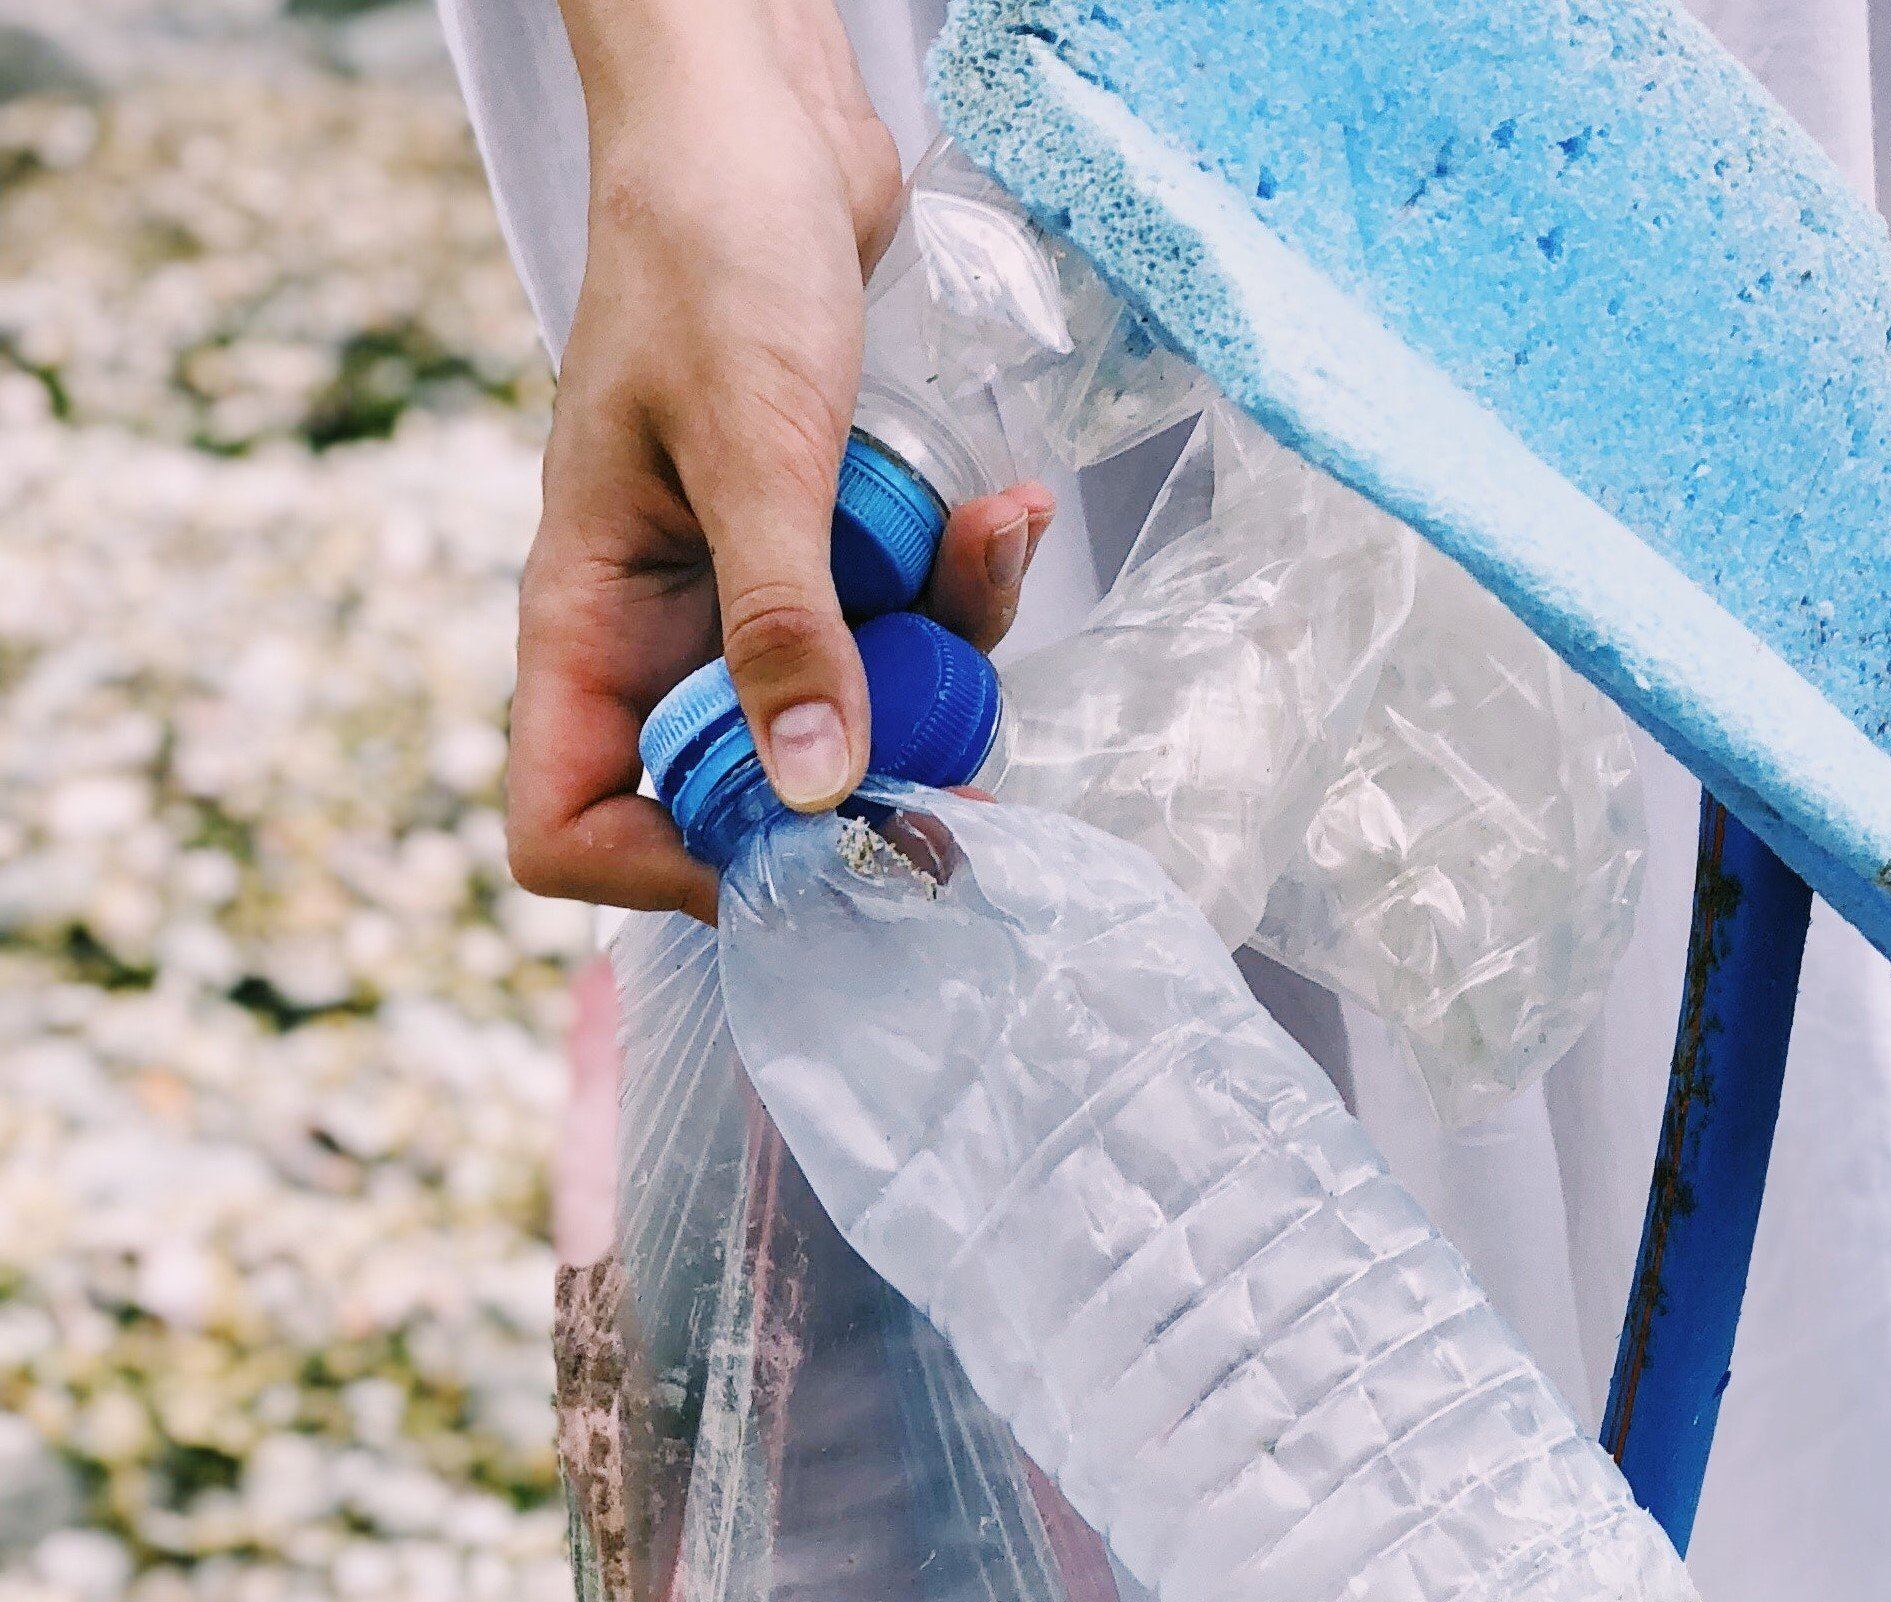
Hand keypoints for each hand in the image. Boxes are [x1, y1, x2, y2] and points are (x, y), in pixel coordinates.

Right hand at [509, 0, 1053, 915]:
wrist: (761, 121)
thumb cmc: (710, 249)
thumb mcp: (753, 449)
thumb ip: (784, 626)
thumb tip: (814, 790)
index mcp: (588, 619)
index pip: (568, 823)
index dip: (664, 870)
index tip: (791, 842)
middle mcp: (663, 629)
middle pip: (742, 797)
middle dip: (860, 777)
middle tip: (957, 748)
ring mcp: (749, 596)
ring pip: (852, 719)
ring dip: (944, 663)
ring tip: (984, 546)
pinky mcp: (832, 555)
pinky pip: (906, 628)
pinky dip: (963, 583)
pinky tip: (1001, 509)